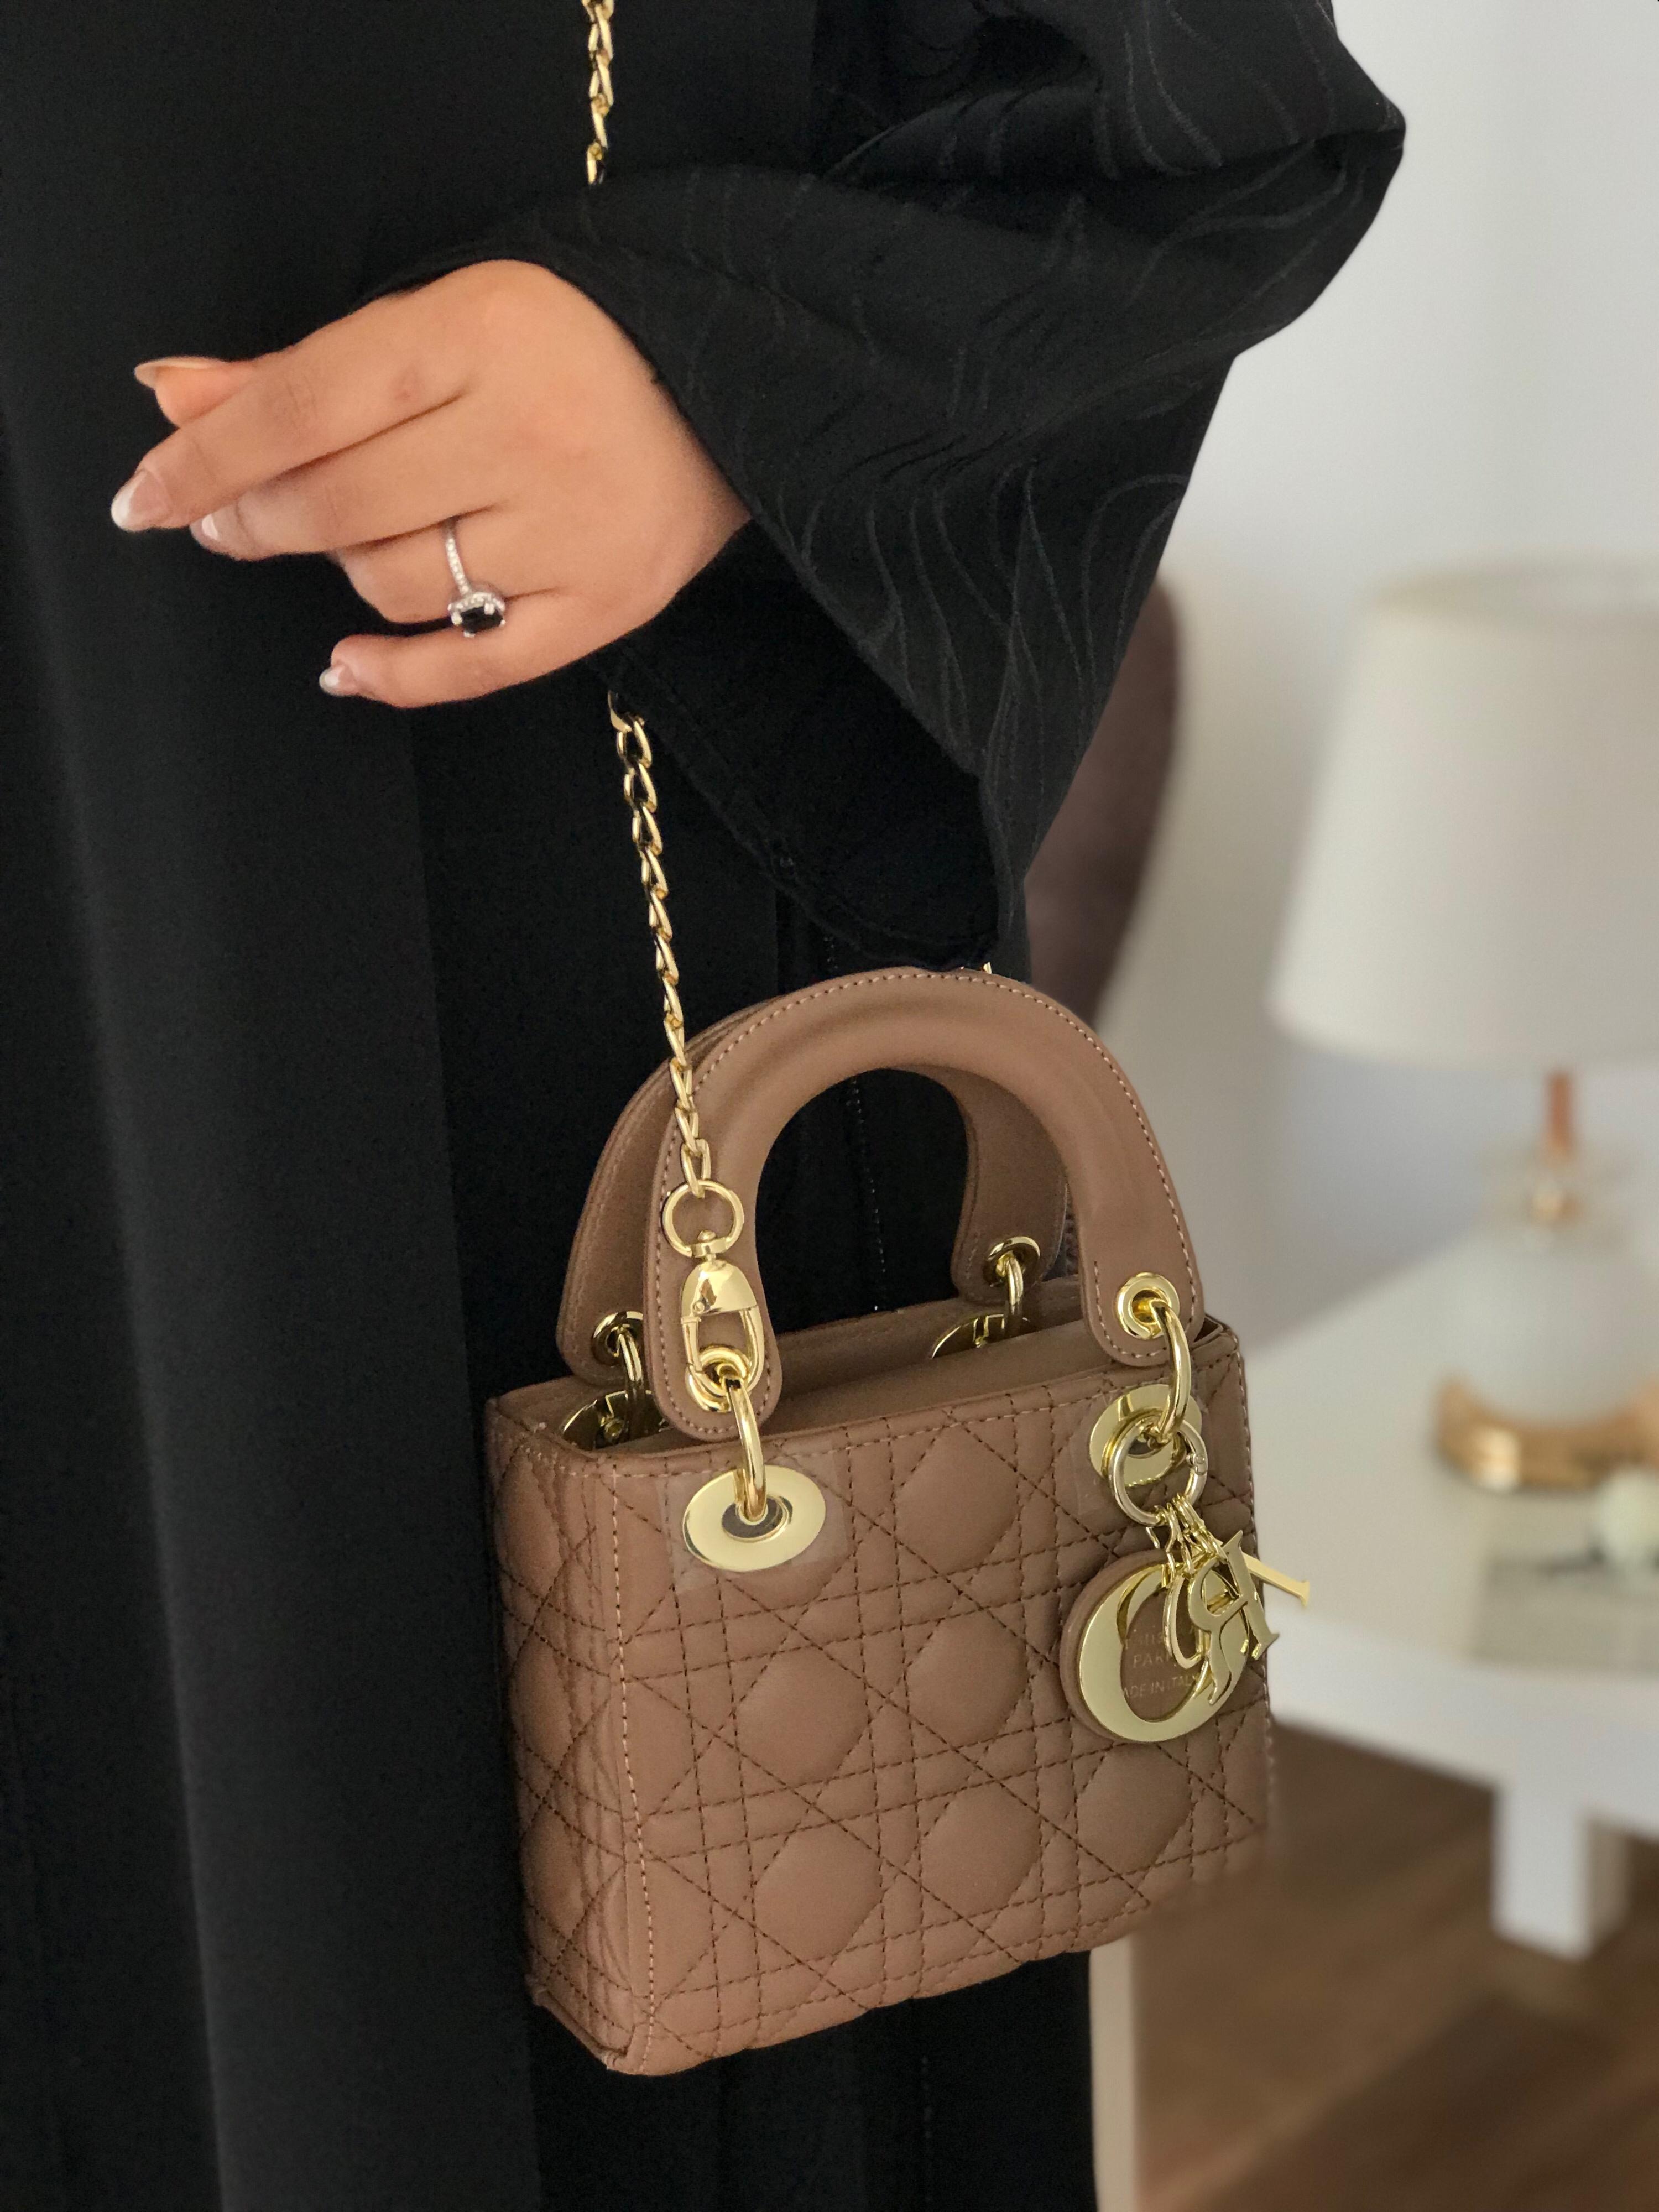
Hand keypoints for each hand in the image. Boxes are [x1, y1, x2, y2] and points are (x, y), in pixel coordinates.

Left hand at [111, 261, 748, 706]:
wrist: (734, 388)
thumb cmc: (572, 347)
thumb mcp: (439, 320)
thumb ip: (304, 367)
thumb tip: (176, 399)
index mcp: (478, 334)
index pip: (304, 406)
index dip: (209, 457)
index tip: (147, 493)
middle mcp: (526, 434)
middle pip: (338, 501)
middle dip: (256, 517)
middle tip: (228, 519)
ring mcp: (569, 531)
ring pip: (395, 580)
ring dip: (345, 569)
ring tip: (356, 538)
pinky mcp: (603, 606)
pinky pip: (472, 665)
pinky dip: (394, 672)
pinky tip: (347, 663)